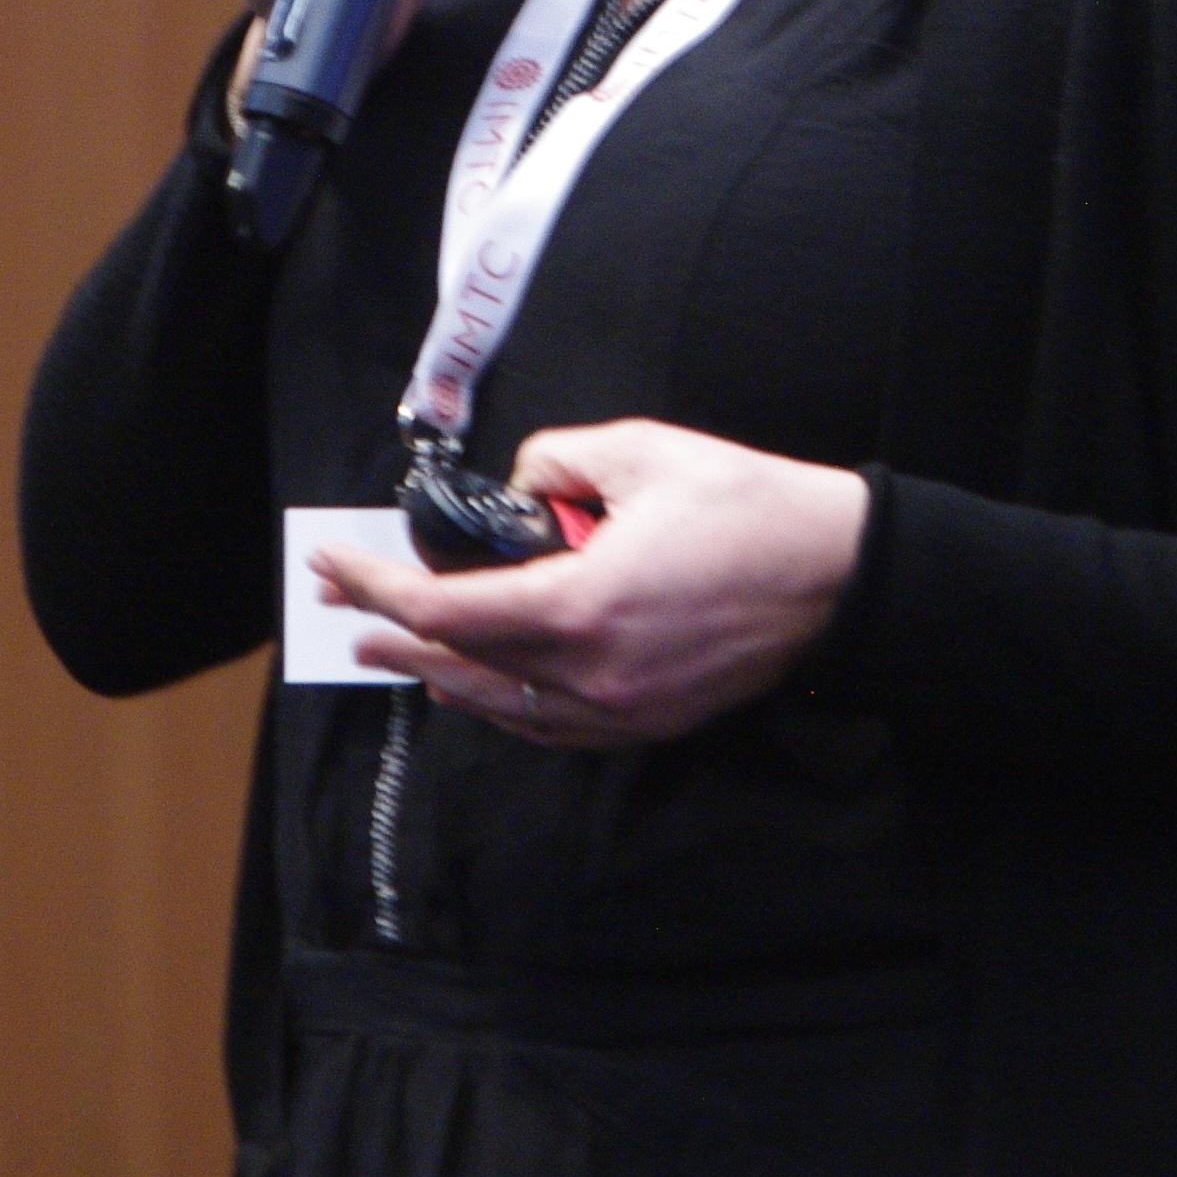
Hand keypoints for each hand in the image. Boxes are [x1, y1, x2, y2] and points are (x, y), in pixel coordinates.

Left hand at [309, 419, 871, 746]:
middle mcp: (590, 674)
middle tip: (344, 606)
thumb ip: (557, 462)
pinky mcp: (648, 723)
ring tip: (396, 647)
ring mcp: (620, 710)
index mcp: (581, 605)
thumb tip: (519, 489)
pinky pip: (549, 726)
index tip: (337, 563)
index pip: (445, 610)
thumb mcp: (643, 451)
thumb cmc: (748, 507)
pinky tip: (483, 681)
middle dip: (392, 632)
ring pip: (500, 706)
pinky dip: (501, 701)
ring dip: (440, 673)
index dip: (377, 587)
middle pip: (459, 666)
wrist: (839, 575)